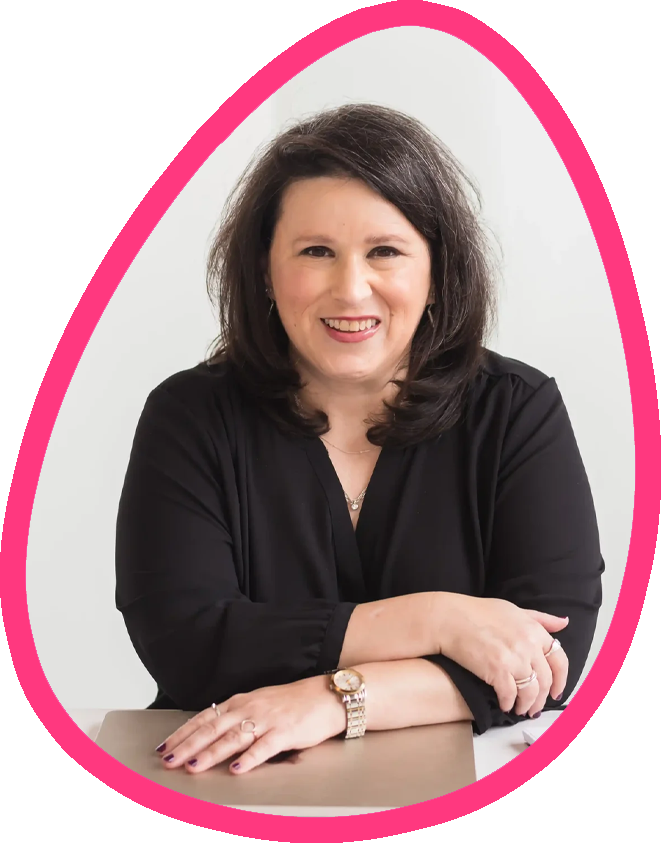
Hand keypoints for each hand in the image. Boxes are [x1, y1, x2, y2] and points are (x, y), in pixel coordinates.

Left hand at [155, 675, 346, 774]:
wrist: (325, 695)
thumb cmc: (292, 703)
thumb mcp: (259, 704)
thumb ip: (236, 717)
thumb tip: (209, 734)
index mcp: (241, 702)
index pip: (205, 717)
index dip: (183, 732)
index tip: (164, 746)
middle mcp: (250, 708)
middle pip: (213, 728)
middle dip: (187, 745)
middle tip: (168, 760)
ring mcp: (267, 720)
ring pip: (233, 738)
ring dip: (211, 753)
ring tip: (193, 766)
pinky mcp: (286, 731)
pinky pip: (264, 746)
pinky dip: (249, 758)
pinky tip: (237, 769)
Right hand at [437, 594, 569, 716]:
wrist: (449, 618)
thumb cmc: (477, 612)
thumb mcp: (514, 609)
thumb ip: (541, 618)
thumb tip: (564, 622)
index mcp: (534, 629)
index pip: (560, 660)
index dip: (561, 679)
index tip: (556, 691)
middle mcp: (528, 644)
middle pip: (546, 680)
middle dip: (542, 698)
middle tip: (535, 706)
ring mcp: (513, 658)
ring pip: (531, 692)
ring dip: (527, 705)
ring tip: (521, 709)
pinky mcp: (497, 670)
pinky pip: (510, 695)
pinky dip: (509, 703)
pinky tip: (505, 704)